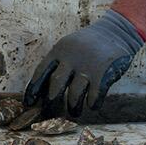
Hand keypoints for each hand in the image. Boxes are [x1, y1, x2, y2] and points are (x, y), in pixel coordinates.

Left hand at [24, 9, 144, 117]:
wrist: (116, 31)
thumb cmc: (88, 44)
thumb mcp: (69, 46)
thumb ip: (58, 63)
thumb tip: (43, 90)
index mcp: (59, 50)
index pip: (41, 72)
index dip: (33, 89)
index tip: (29, 103)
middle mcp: (71, 58)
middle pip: (56, 85)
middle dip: (51, 101)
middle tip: (51, 112)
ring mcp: (87, 66)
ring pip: (74, 94)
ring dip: (73, 106)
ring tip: (74, 112)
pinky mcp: (103, 73)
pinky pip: (94, 96)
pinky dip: (92, 104)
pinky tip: (92, 105)